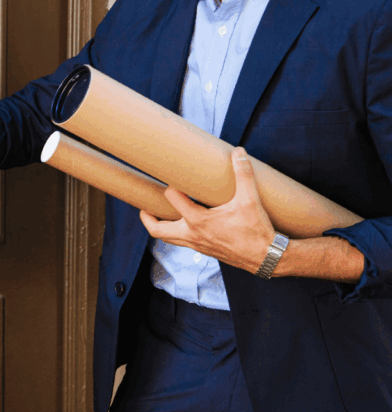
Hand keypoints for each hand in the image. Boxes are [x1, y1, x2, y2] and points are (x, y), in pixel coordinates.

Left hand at [139, 147, 276, 273]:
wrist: (268, 258)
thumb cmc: (257, 231)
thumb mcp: (250, 200)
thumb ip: (243, 174)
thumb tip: (239, 152)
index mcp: (198, 221)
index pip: (172, 199)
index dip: (170, 186)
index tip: (172, 176)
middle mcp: (193, 235)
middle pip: (158, 230)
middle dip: (147, 218)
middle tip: (143, 206)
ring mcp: (197, 246)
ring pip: (168, 240)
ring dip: (160, 227)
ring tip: (157, 215)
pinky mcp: (206, 251)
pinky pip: (182, 243)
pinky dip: (176, 234)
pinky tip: (184, 224)